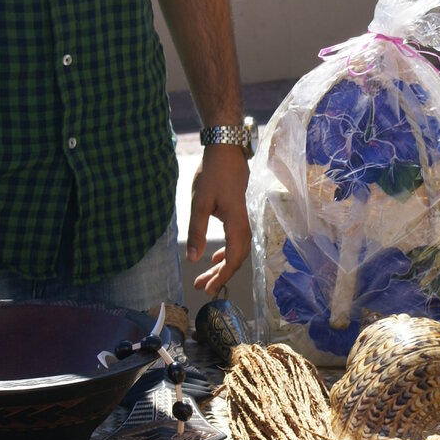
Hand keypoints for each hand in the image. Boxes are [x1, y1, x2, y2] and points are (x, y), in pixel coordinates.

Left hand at [186, 145, 251, 292]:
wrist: (226, 151)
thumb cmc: (212, 175)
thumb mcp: (199, 203)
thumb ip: (197, 231)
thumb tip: (194, 259)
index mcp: (237, 225)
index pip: (233, 260)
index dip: (221, 277)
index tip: (208, 289)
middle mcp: (245, 226)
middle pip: (236, 259)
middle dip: (219, 275)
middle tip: (201, 287)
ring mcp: (245, 220)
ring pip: (237, 251)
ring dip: (222, 265)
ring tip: (206, 276)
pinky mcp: (241, 215)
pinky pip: (237, 241)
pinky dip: (226, 252)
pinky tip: (215, 256)